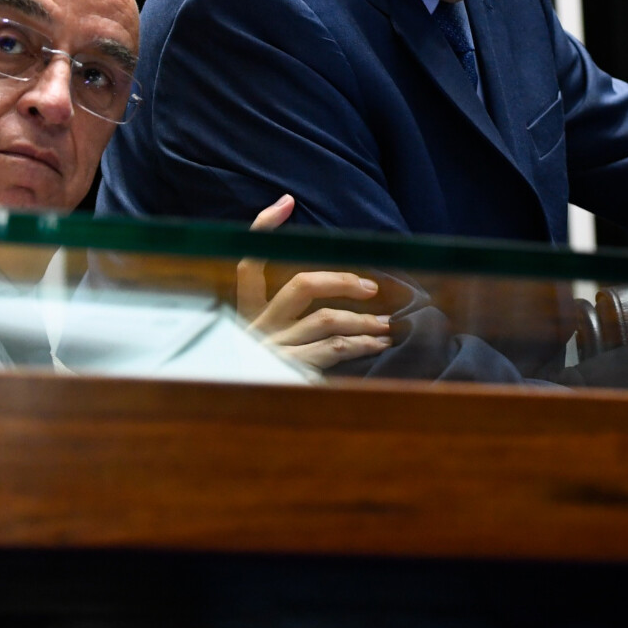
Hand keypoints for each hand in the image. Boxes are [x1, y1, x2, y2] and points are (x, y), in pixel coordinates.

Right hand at [237, 194, 393, 368]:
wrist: (240, 425)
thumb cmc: (263, 376)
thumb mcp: (269, 342)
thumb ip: (289, 315)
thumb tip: (337, 284)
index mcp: (243, 315)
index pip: (249, 261)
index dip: (264, 229)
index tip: (288, 202)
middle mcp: (256, 330)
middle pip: (302, 286)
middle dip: (342, 280)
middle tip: (371, 286)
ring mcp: (273, 353)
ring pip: (326, 320)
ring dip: (363, 319)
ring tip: (386, 325)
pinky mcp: (290, 374)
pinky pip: (333, 351)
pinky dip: (360, 345)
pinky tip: (377, 345)